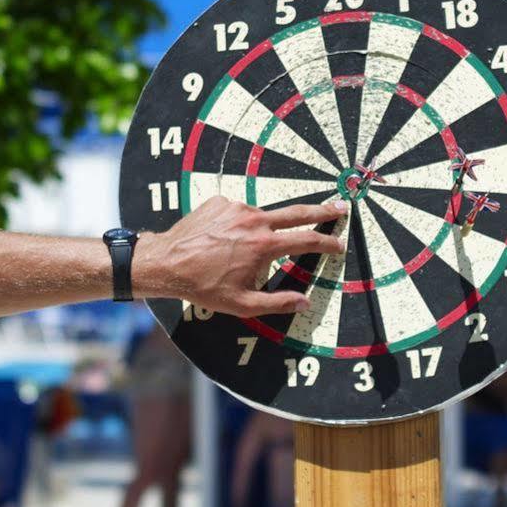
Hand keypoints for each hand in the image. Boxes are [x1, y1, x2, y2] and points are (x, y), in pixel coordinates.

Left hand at [137, 195, 347, 316]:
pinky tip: (222, 242)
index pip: (307, 239)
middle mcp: (254, 220)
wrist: (165, 262)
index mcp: (264, 245)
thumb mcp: (243, 304)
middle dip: (322, 210)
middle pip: (297, 212)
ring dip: (262, 229)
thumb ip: (278, 303)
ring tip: (239, 252)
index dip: (327, 242)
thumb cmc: (204, 287)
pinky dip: (238, 226)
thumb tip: (305, 302)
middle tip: (340, 207)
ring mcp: (236, 208)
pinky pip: (238, 213)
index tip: (339, 243)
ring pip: (261, 217)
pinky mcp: (220, 202)